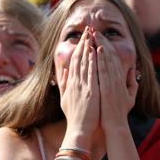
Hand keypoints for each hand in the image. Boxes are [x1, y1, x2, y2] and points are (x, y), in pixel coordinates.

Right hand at [59, 27, 99, 147]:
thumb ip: (64, 84)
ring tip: (91, 36)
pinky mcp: (90, 92)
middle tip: (88, 30)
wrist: (79, 129)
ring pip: (85, 64)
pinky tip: (95, 52)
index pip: (75, 62)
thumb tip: (64, 71)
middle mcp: (76, 83)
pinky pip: (91, 74)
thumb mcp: (66, 98)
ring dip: (88, 49)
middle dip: (84, 43)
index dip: (79, 48)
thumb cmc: (75, 116)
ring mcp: (82, 87)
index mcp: (71, 84)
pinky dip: (93, 62)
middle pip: (79, 59)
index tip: (83, 38)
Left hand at [93, 31, 137, 129]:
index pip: (114, 59)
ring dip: (101, 46)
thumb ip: (132, 83)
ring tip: (95, 35)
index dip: (108, 47)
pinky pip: (103, 70)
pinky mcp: (107, 87)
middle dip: (103, 42)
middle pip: (110, 56)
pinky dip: (100, 59)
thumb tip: (131, 71)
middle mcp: (117, 79)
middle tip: (95, 31)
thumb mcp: (130, 96)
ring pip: (107, 60)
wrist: (115, 125)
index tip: (101, 38)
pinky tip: (96, 50)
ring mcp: (112, 83)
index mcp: (121, 80)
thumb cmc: (120, 112)